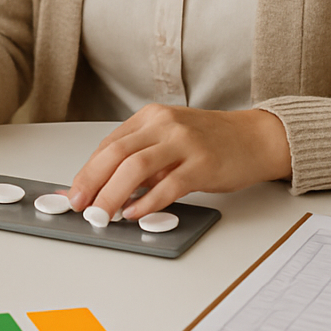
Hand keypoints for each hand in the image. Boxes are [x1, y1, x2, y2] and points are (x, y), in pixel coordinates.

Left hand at [65, 105, 291, 219]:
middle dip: (91, 181)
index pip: (109, 144)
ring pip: (136, 167)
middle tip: (79, 204)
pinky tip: (135, 213)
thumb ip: (142, 158)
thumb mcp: (170, 140)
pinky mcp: (203, 164)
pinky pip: (168, 185)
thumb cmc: (211, 142)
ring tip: (101, 213)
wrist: (255, 138)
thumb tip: (106, 188)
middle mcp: (164, 125)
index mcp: (151, 117)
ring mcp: (184, 143)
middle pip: (116, 153)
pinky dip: (147, 201)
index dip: (88, 170)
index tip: (74, 192)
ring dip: (113, 193)